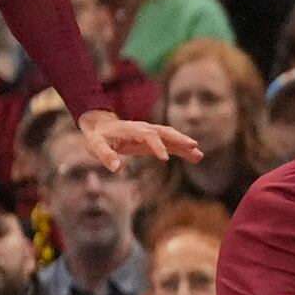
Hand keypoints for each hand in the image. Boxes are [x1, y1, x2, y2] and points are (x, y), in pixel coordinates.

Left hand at [78, 109, 202, 172]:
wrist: (100, 125)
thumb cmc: (97, 136)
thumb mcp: (95, 145)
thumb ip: (106, 156)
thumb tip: (117, 168)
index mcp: (131, 129)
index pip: (148, 135)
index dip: (157, 146)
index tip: (165, 159)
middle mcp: (144, 129)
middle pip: (165, 132)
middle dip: (179, 139)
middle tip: (194, 146)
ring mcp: (150, 133)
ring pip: (171, 137)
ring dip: (185, 145)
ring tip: (199, 155)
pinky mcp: (154, 140)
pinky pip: (171, 144)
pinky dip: (183, 150)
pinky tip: (195, 157)